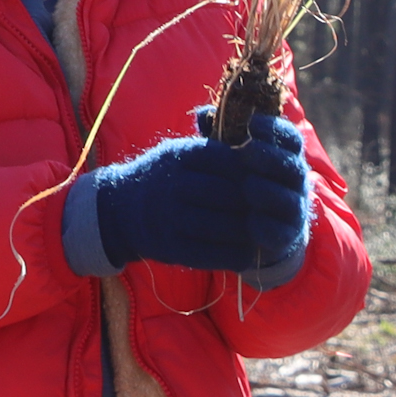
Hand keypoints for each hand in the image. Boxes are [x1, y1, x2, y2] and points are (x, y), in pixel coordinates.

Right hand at [77, 112, 312, 275]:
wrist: (121, 210)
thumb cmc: (164, 177)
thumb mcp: (182, 151)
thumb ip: (216, 146)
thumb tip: (261, 142)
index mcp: (182, 156)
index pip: (230, 160)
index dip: (254, 171)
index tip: (269, 178)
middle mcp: (175, 185)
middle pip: (231, 195)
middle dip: (256, 203)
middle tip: (275, 208)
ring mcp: (171, 218)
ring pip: (225, 226)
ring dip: (250, 231)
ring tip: (265, 231)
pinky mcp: (172, 247)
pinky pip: (212, 254)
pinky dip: (235, 255)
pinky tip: (248, 253)